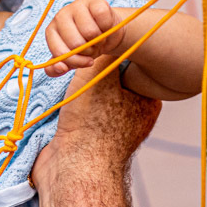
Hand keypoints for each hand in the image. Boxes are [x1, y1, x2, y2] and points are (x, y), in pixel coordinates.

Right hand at [32, 57, 159, 190]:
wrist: (73, 169)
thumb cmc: (94, 123)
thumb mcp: (101, 76)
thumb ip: (104, 54)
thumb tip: (103, 37)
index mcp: (146, 103)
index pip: (129, 67)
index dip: (110, 54)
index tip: (94, 46)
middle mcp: (132, 117)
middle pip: (109, 81)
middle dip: (91, 71)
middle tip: (76, 62)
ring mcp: (110, 131)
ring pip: (92, 97)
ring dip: (77, 88)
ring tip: (66, 81)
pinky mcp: (88, 141)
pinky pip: (80, 114)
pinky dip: (69, 105)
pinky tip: (61, 100)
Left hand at [45, 0, 124, 76]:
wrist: (107, 31)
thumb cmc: (86, 45)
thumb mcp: (71, 58)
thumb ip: (58, 68)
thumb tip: (60, 68)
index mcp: (51, 31)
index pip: (60, 53)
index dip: (76, 62)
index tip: (87, 62)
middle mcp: (60, 16)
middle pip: (76, 44)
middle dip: (89, 51)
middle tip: (93, 46)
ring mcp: (76, 6)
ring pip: (90, 32)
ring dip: (99, 40)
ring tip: (98, 37)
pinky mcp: (94, 0)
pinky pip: (102, 17)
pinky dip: (107, 26)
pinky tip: (105, 26)